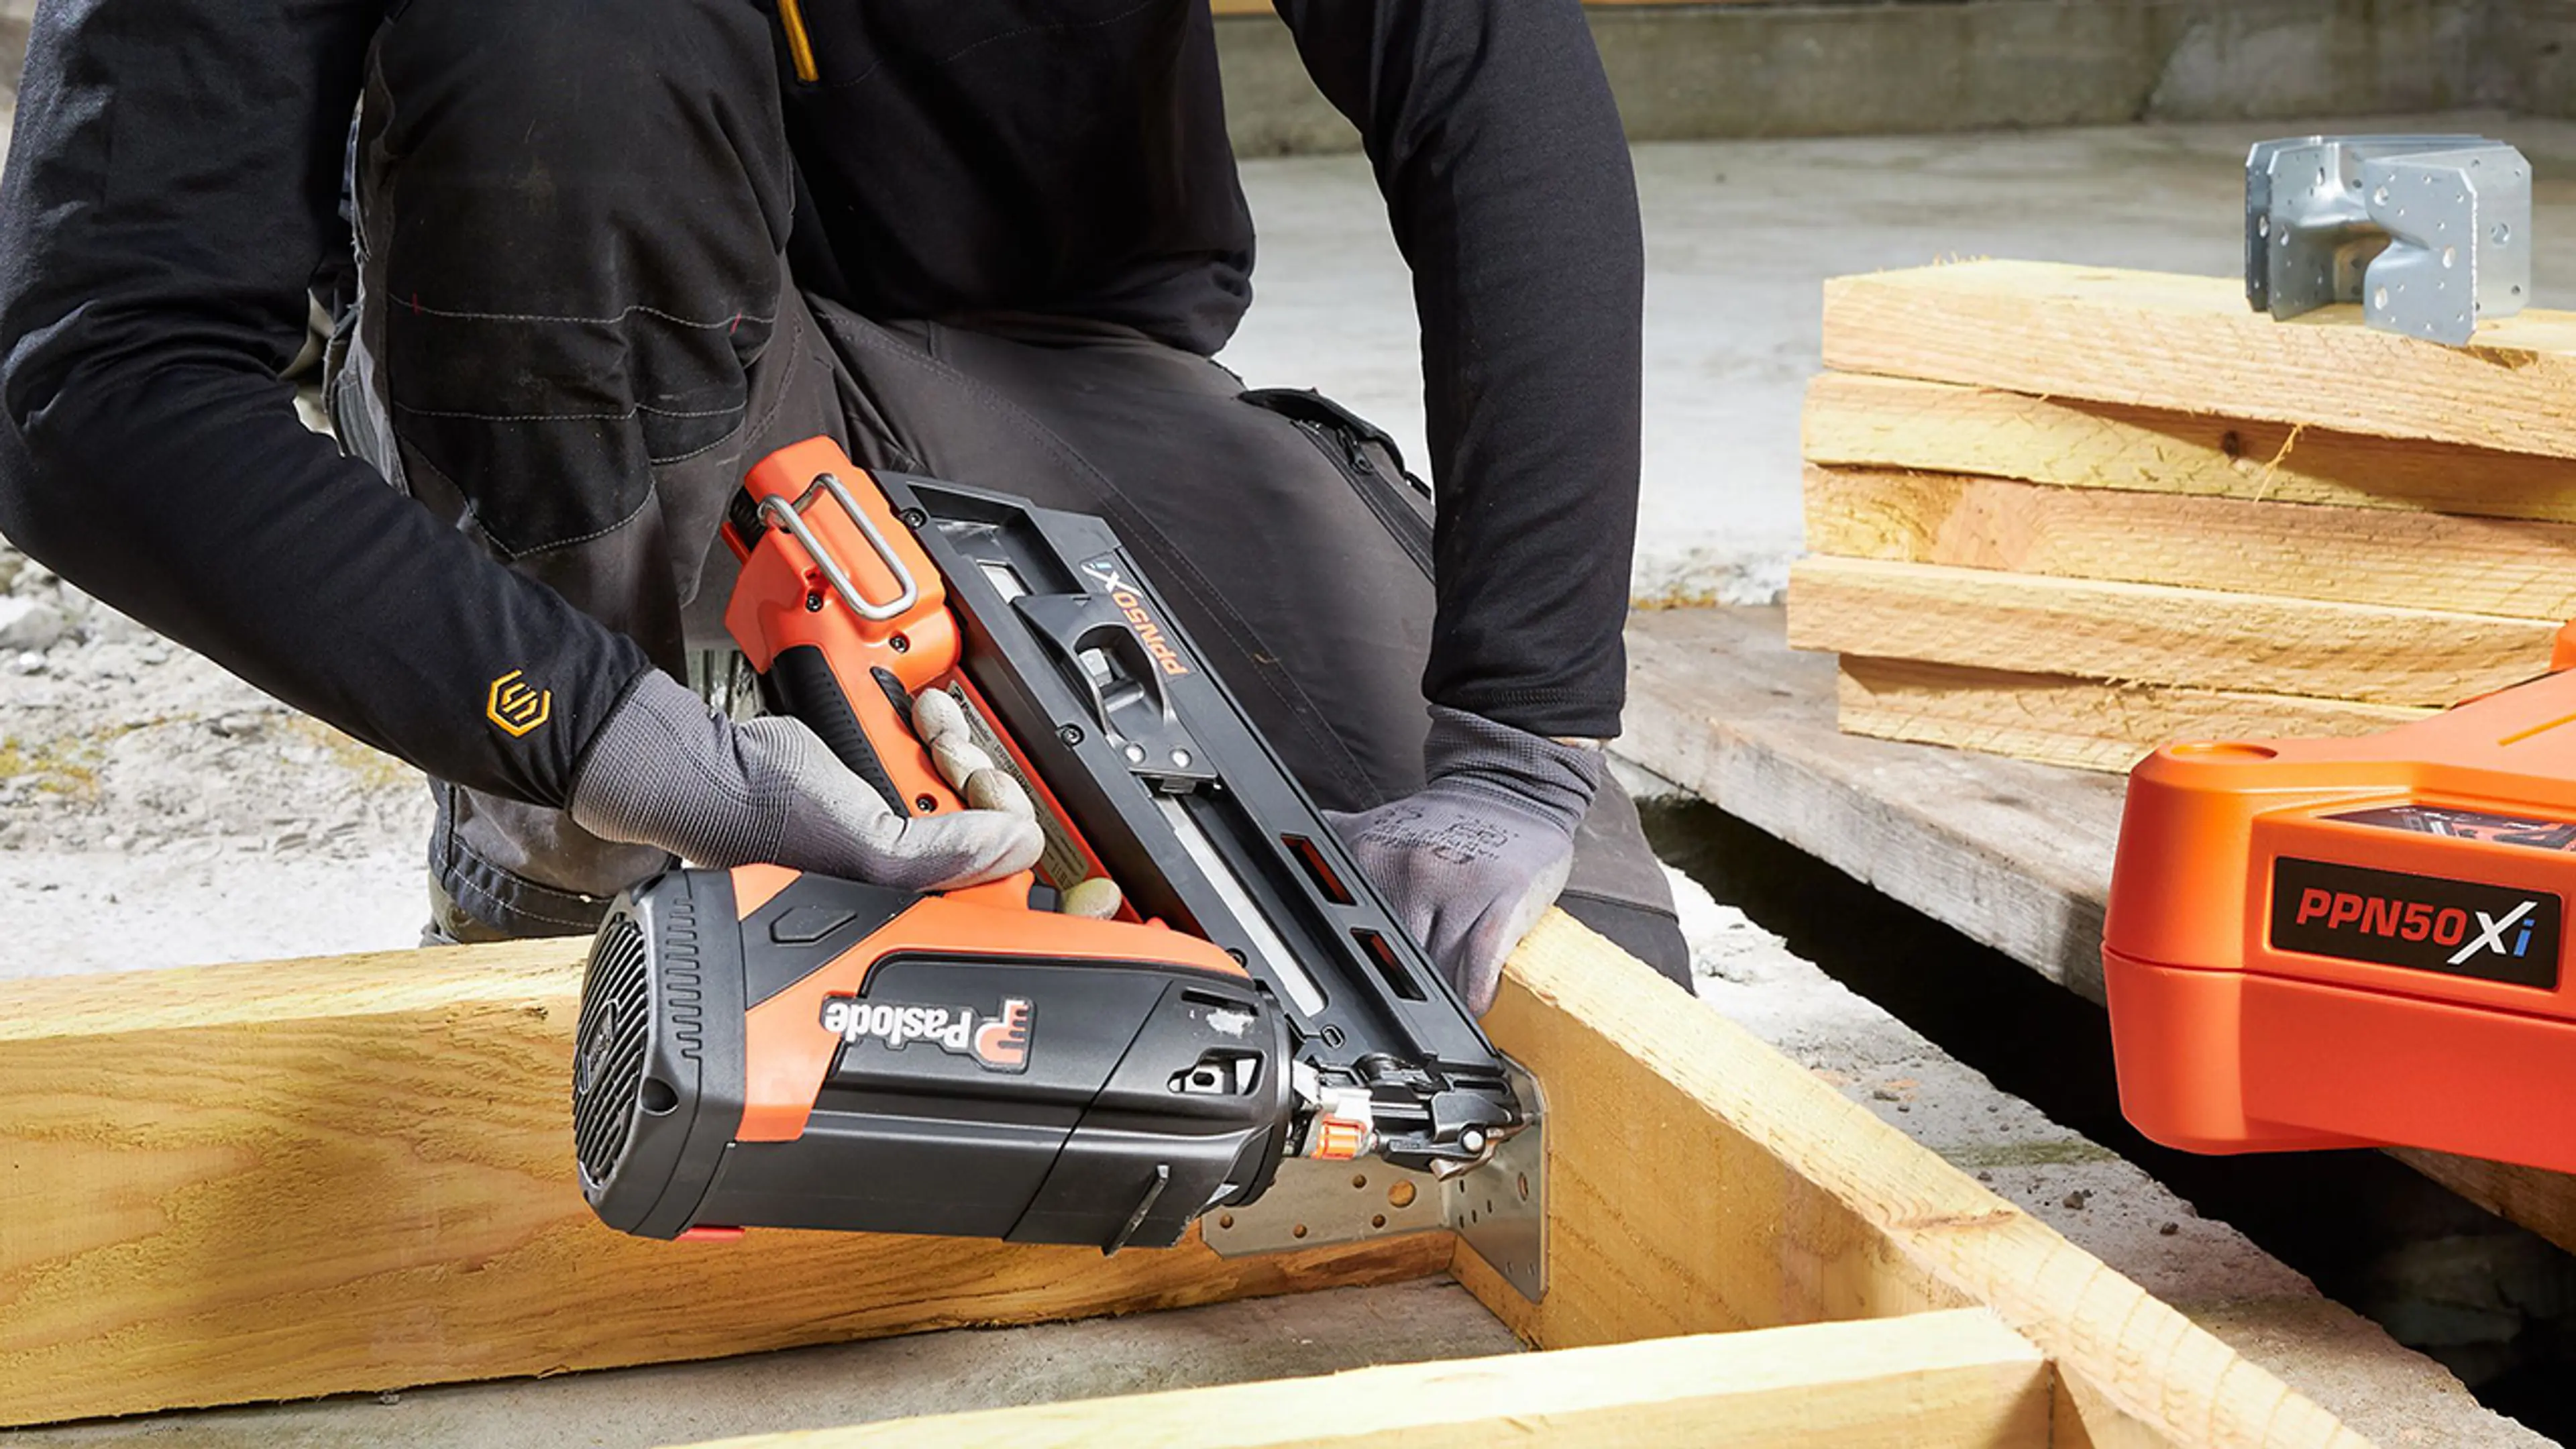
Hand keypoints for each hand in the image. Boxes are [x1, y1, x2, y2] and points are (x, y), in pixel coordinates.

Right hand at [572, 670, 1043, 889]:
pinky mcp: (888, 788)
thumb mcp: (865, 851)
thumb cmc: (764, 823)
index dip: (1024, 858)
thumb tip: (1015, 846)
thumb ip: (941, 858)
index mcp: (913, 909)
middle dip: (985, 788)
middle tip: (962, 769)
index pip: (1002, 898)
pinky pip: (940, 762)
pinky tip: (926, 720)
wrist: (715, 764)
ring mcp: (900, 830)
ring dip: (961, 752)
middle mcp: (913, 877)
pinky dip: (941, 734)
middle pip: (994, 834)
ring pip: (969, 790)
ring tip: (934, 736)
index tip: (1028, 826)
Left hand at [1326, 706, 1602, 1014]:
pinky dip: (1474, 995)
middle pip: (1391, 961)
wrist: (1508, 789)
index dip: (1351, 969)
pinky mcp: (1500, 897)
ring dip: (1440, 998)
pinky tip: (1473, 1004)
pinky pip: (1478, 967)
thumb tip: (1279, 853)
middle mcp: (1407, 869)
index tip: (1354, 992)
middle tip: (1404, 1006)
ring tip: (1441, 1007)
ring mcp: (1456, 884)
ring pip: (1436, 971)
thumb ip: (1334, 845)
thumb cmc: (1444, 823)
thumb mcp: (1377, 827)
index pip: (1346, 934)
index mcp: (1368, 855)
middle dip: (1399, 989)